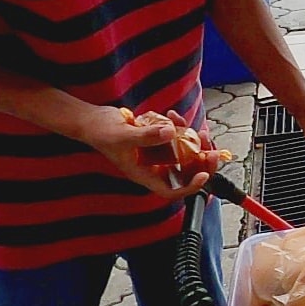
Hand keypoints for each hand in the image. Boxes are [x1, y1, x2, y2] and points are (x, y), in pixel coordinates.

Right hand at [73, 105, 215, 199]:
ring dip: (194, 143)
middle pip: (183, 172)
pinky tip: (174, 115)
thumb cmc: (101, 132)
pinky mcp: (156, 139)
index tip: (203, 175)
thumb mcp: (124, 135)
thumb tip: (171, 133)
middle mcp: (152, 166)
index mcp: (144, 174)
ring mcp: (155, 153)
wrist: (92, 120)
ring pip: (182, 154)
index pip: (171, 190)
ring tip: (199, 131)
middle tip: (212, 150)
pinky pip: (174, 137)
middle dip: (200, 163)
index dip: (189, 187)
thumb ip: (146, 135)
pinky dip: (179, 127)